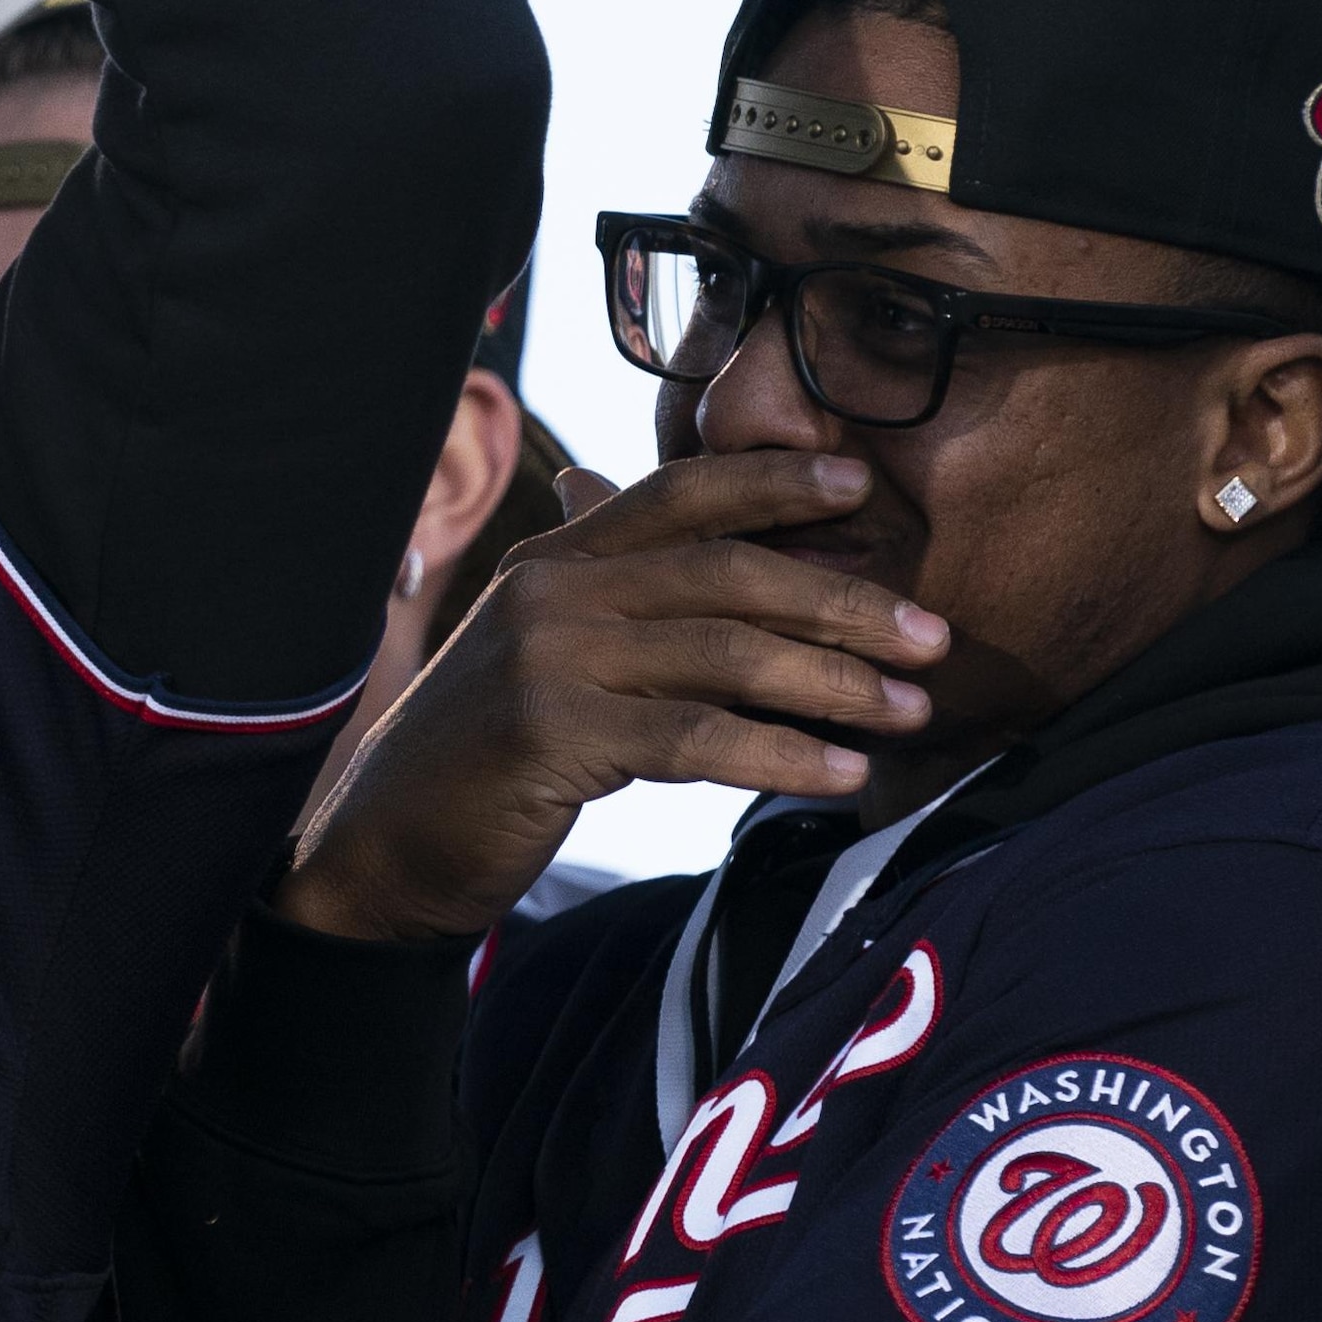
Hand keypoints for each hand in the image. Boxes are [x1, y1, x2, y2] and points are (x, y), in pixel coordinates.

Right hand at [270, 451, 955, 944]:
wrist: (388, 839)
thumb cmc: (485, 746)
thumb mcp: (538, 646)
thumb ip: (603, 587)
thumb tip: (640, 513)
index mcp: (554, 557)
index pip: (675, 493)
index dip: (770, 481)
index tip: (858, 487)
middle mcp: (550, 590)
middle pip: (724, 571)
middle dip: (842, 600)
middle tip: (932, 635)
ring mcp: (547, 658)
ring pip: (724, 652)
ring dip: (834, 683)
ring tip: (909, 710)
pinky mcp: (551, 733)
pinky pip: (697, 738)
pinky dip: (782, 754)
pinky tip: (841, 776)